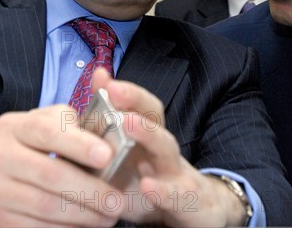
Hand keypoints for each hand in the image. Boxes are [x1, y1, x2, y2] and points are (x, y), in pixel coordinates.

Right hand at [0, 104, 122, 226]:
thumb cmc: (5, 150)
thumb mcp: (25, 126)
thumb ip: (61, 123)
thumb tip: (104, 132)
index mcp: (12, 127)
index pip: (47, 131)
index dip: (79, 143)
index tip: (107, 155)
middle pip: (51, 175)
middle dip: (91, 191)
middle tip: (117, 201)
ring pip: (46, 208)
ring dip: (83, 216)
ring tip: (107, 217)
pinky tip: (81, 227)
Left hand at [92, 69, 247, 226]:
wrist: (198, 212)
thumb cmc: (153, 181)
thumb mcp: (126, 158)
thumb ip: (106, 128)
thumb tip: (93, 91)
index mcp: (149, 137)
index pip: (141, 105)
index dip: (124, 90)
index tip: (103, 80)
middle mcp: (163, 148)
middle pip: (154, 117)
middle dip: (134, 101)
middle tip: (112, 90)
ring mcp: (177, 173)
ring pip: (166, 148)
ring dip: (148, 134)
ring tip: (127, 123)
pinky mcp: (187, 200)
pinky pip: (176, 194)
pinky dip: (163, 190)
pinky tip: (148, 187)